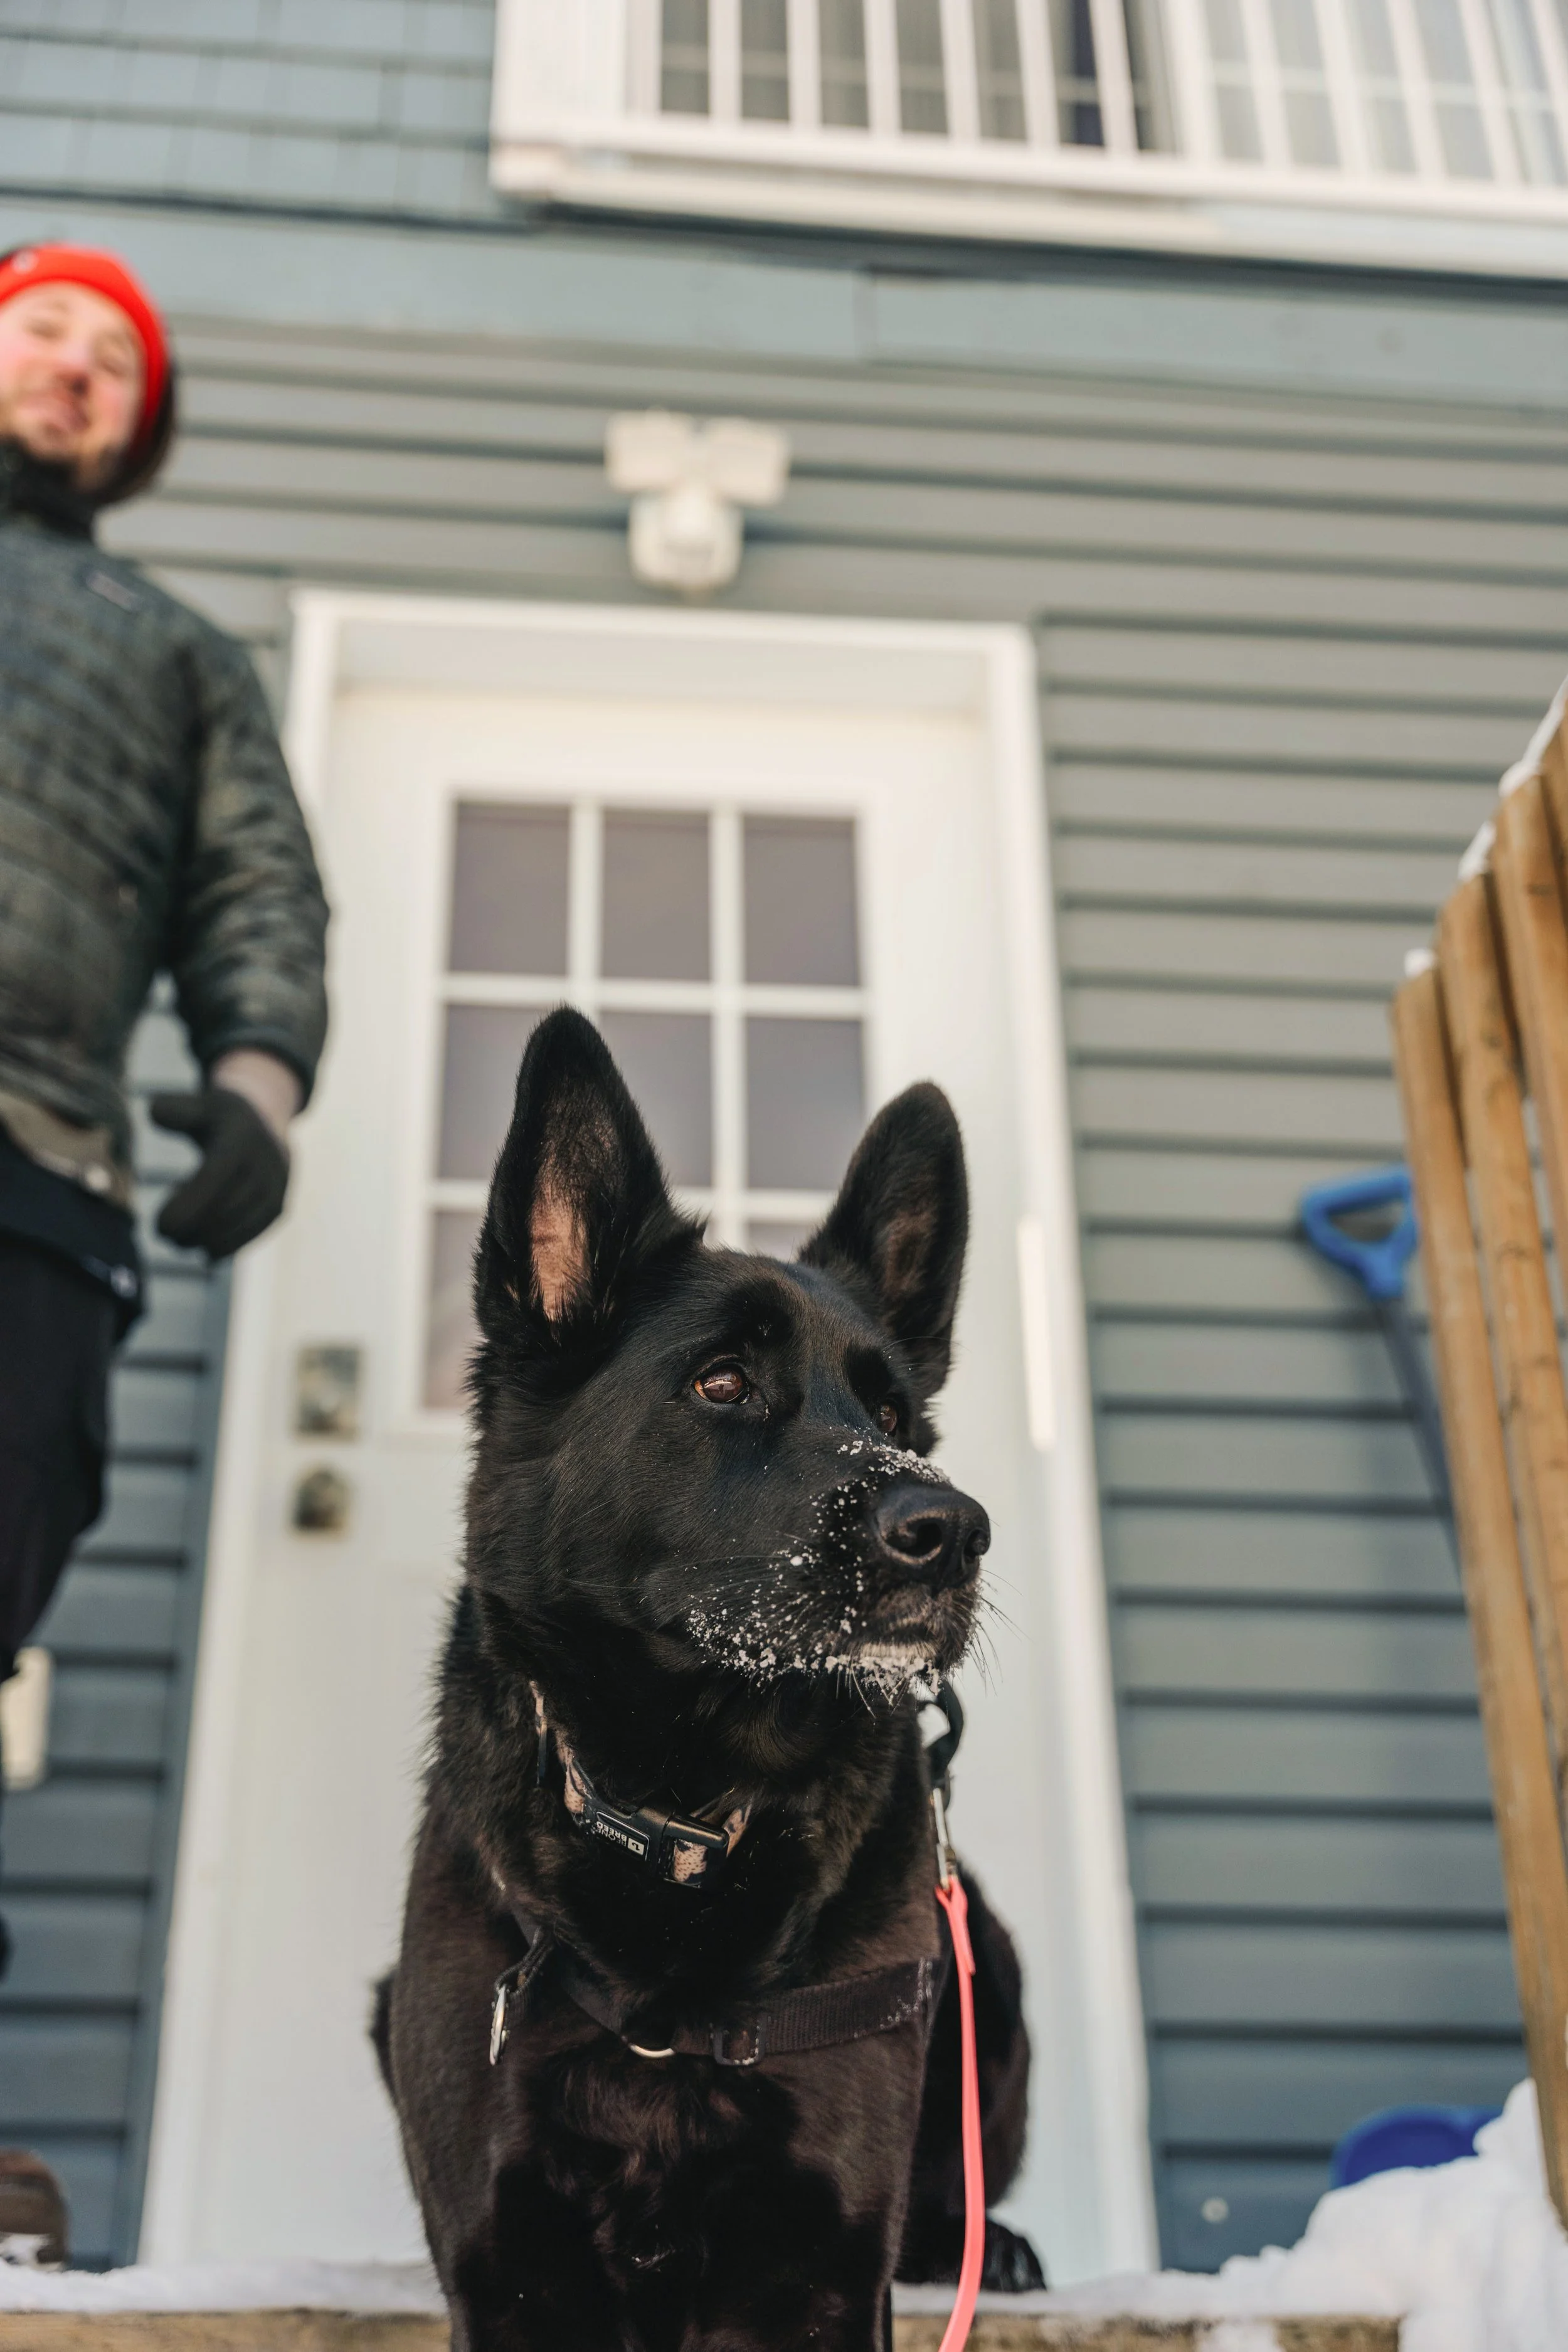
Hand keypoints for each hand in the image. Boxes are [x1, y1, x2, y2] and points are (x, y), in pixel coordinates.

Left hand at [150, 1086, 290, 1259]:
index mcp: (242, 1138)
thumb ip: (175, 1110)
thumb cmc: (222, 1118)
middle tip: (164, 1234)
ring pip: (238, 1228)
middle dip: (190, 1229)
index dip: (188, 1206)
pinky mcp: (278, 1209)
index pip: (214, 1179)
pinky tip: (202, 1249)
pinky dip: (224, 1247)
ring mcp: (276, 1189)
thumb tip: (154, 1114)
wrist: (270, 1126)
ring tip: (180, 1239)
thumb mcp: (201, 1104)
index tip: (161, 1226)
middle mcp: (265, 1165)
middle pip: (224, 1210)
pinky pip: (250, 1236)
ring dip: (203, 1241)